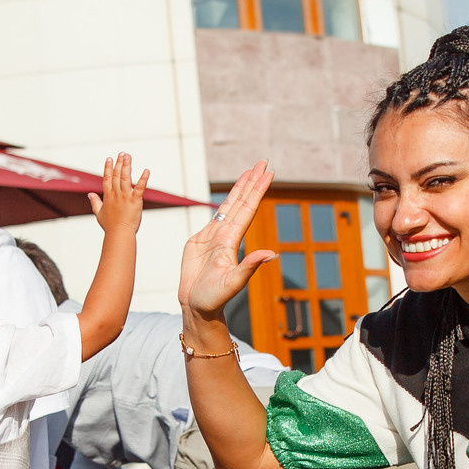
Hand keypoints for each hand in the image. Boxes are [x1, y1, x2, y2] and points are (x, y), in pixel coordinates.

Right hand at [90, 154, 148, 234]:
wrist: (119, 234)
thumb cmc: (110, 226)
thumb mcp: (98, 213)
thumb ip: (95, 202)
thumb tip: (89, 194)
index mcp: (108, 196)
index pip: (107, 179)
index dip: (108, 168)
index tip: (109, 158)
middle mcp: (116, 194)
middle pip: (116, 175)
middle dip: (119, 163)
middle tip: (122, 154)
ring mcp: (125, 197)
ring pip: (125, 178)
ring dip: (127, 166)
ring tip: (128, 156)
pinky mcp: (135, 201)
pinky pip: (140, 188)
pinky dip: (143, 179)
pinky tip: (146, 171)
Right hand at [181, 164, 276, 320]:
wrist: (197, 307)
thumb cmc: (215, 298)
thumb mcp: (233, 282)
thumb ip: (249, 266)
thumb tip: (272, 254)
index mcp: (232, 240)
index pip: (248, 209)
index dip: (257, 190)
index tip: (267, 173)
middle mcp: (226, 235)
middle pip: (241, 202)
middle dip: (251, 182)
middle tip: (262, 162)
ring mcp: (213, 236)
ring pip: (229, 206)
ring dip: (240, 188)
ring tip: (250, 171)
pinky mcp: (200, 241)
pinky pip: (214, 217)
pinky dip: (223, 203)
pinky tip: (232, 197)